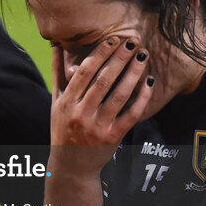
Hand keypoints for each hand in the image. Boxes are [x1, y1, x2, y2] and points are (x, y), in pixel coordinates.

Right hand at [48, 38, 153, 176]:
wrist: (71, 165)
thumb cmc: (62, 129)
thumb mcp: (55, 102)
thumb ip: (57, 73)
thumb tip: (56, 45)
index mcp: (66, 103)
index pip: (84, 72)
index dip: (99, 54)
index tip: (113, 39)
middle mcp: (81, 114)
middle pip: (103, 80)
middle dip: (119, 59)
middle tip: (132, 41)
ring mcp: (98, 126)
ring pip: (119, 95)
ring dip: (133, 73)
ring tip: (143, 56)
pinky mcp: (113, 137)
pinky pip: (131, 114)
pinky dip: (142, 97)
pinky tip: (149, 82)